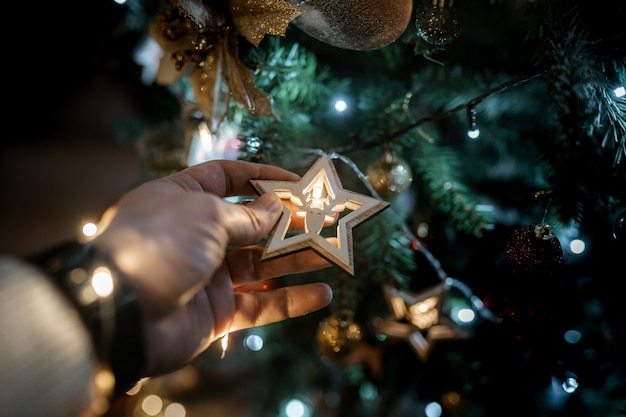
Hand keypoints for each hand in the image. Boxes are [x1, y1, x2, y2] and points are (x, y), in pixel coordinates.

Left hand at [93, 160, 332, 375]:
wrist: (121, 315)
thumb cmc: (158, 246)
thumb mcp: (206, 216)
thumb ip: (248, 215)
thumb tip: (277, 206)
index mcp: (182, 198)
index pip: (226, 177)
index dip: (262, 177)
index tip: (298, 183)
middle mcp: (195, 235)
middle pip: (252, 224)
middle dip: (290, 221)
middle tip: (327, 220)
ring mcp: (207, 275)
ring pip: (262, 264)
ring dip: (299, 259)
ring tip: (334, 254)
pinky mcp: (216, 313)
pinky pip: (261, 304)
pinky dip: (292, 300)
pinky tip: (323, 294)